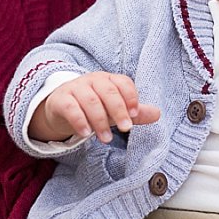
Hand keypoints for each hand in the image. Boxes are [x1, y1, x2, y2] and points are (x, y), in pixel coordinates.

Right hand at [30, 72, 160, 142]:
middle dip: (118, 110)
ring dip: (100, 120)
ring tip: (106, 138)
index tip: (135, 115)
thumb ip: (135, 112)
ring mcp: (76, 88)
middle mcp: (93, 80)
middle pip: (108, 91)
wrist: (60, 108)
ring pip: (90, 100)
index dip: (130, 97)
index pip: (123, 83)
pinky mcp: (60, 99)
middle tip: (126, 128)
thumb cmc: (94, 107)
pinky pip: (71, 107)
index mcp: (109, 79)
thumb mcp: (115, 110)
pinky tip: (86, 133)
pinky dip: (79, 120)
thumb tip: (158, 114)